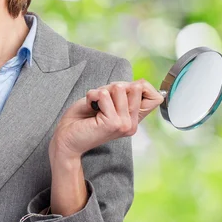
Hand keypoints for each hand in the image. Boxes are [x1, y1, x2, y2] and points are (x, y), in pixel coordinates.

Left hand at [49, 79, 164, 159]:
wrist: (66, 137)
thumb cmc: (82, 119)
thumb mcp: (107, 101)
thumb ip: (124, 93)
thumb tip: (137, 84)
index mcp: (133, 119)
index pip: (156, 97)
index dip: (140, 87)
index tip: (119, 95)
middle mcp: (132, 124)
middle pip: (136, 86)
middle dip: (113, 88)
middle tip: (102, 102)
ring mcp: (124, 124)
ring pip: (119, 88)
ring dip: (101, 92)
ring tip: (95, 106)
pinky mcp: (113, 123)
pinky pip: (104, 95)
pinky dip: (92, 96)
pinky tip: (90, 108)